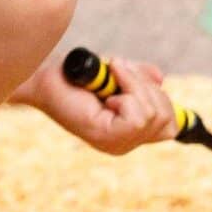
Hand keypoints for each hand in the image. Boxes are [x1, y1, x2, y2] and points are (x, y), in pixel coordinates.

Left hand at [20, 50, 178, 152]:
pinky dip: (128, 91)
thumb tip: (159, 78)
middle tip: (119, 68)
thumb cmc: (74, 75)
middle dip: (148, 87)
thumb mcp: (116, 74)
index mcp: (127, 133)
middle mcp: (123, 144)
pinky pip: (137, 117)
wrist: (41, 76)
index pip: (170, 126)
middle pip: (167, 119)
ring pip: (152, 115)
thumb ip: (139, 78)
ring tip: (113, 72)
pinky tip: (107, 89)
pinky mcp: (105, 137)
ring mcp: (115, 144)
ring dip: (136, 84)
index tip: (138, 78)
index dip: (161, 98)